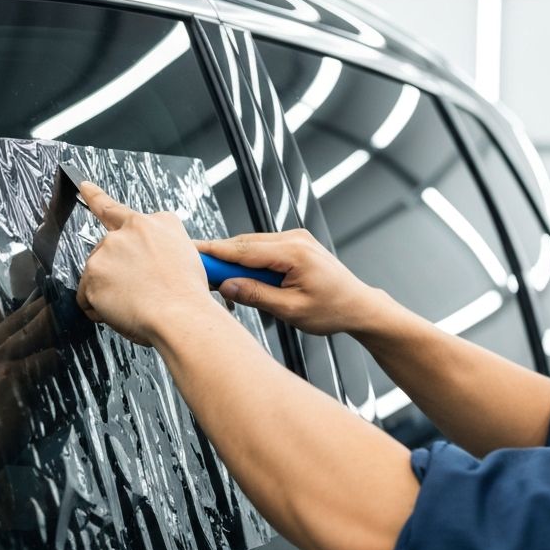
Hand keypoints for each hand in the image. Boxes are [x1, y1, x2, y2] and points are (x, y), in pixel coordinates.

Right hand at [0, 294, 59, 479]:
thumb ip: (4, 364)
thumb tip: (37, 350)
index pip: (10, 317)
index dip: (35, 306)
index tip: (55, 297)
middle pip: (25, 319)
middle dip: (52, 309)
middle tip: (76, 301)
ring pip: (38, 334)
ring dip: (63, 328)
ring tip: (84, 324)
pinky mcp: (12, 378)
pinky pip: (46, 359)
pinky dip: (62, 357)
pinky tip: (75, 355)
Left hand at [76, 183, 212, 345]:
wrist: (182, 315)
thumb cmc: (188, 294)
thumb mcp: (187, 254)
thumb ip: (160, 246)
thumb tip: (147, 259)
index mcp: (153, 224)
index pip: (116, 207)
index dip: (96, 196)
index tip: (84, 185)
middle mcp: (127, 231)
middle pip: (108, 252)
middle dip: (116, 272)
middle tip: (141, 291)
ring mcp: (107, 251)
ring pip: (98, 276)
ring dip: (110, 291)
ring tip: (138, 303)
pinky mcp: (93, 274)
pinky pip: (87, 298)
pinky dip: (99, 309)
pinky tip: (121, 312)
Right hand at [194, 229, 378, 335]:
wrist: (358, 305)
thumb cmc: (333, 310)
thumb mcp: (291, 310)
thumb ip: (257, 296)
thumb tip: (228, 287)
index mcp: (295, 253)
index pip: (244, 250)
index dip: (214, 252)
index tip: (191, 252)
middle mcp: (295, 239)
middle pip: (244, 244)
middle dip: (220, 258)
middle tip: (197, 272)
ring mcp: (296, 239)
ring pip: (252, 246)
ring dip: (235, 262)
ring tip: (220, 283)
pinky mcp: (295, 244)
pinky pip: (264, 249)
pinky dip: (249, 262)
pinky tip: (242, 280)